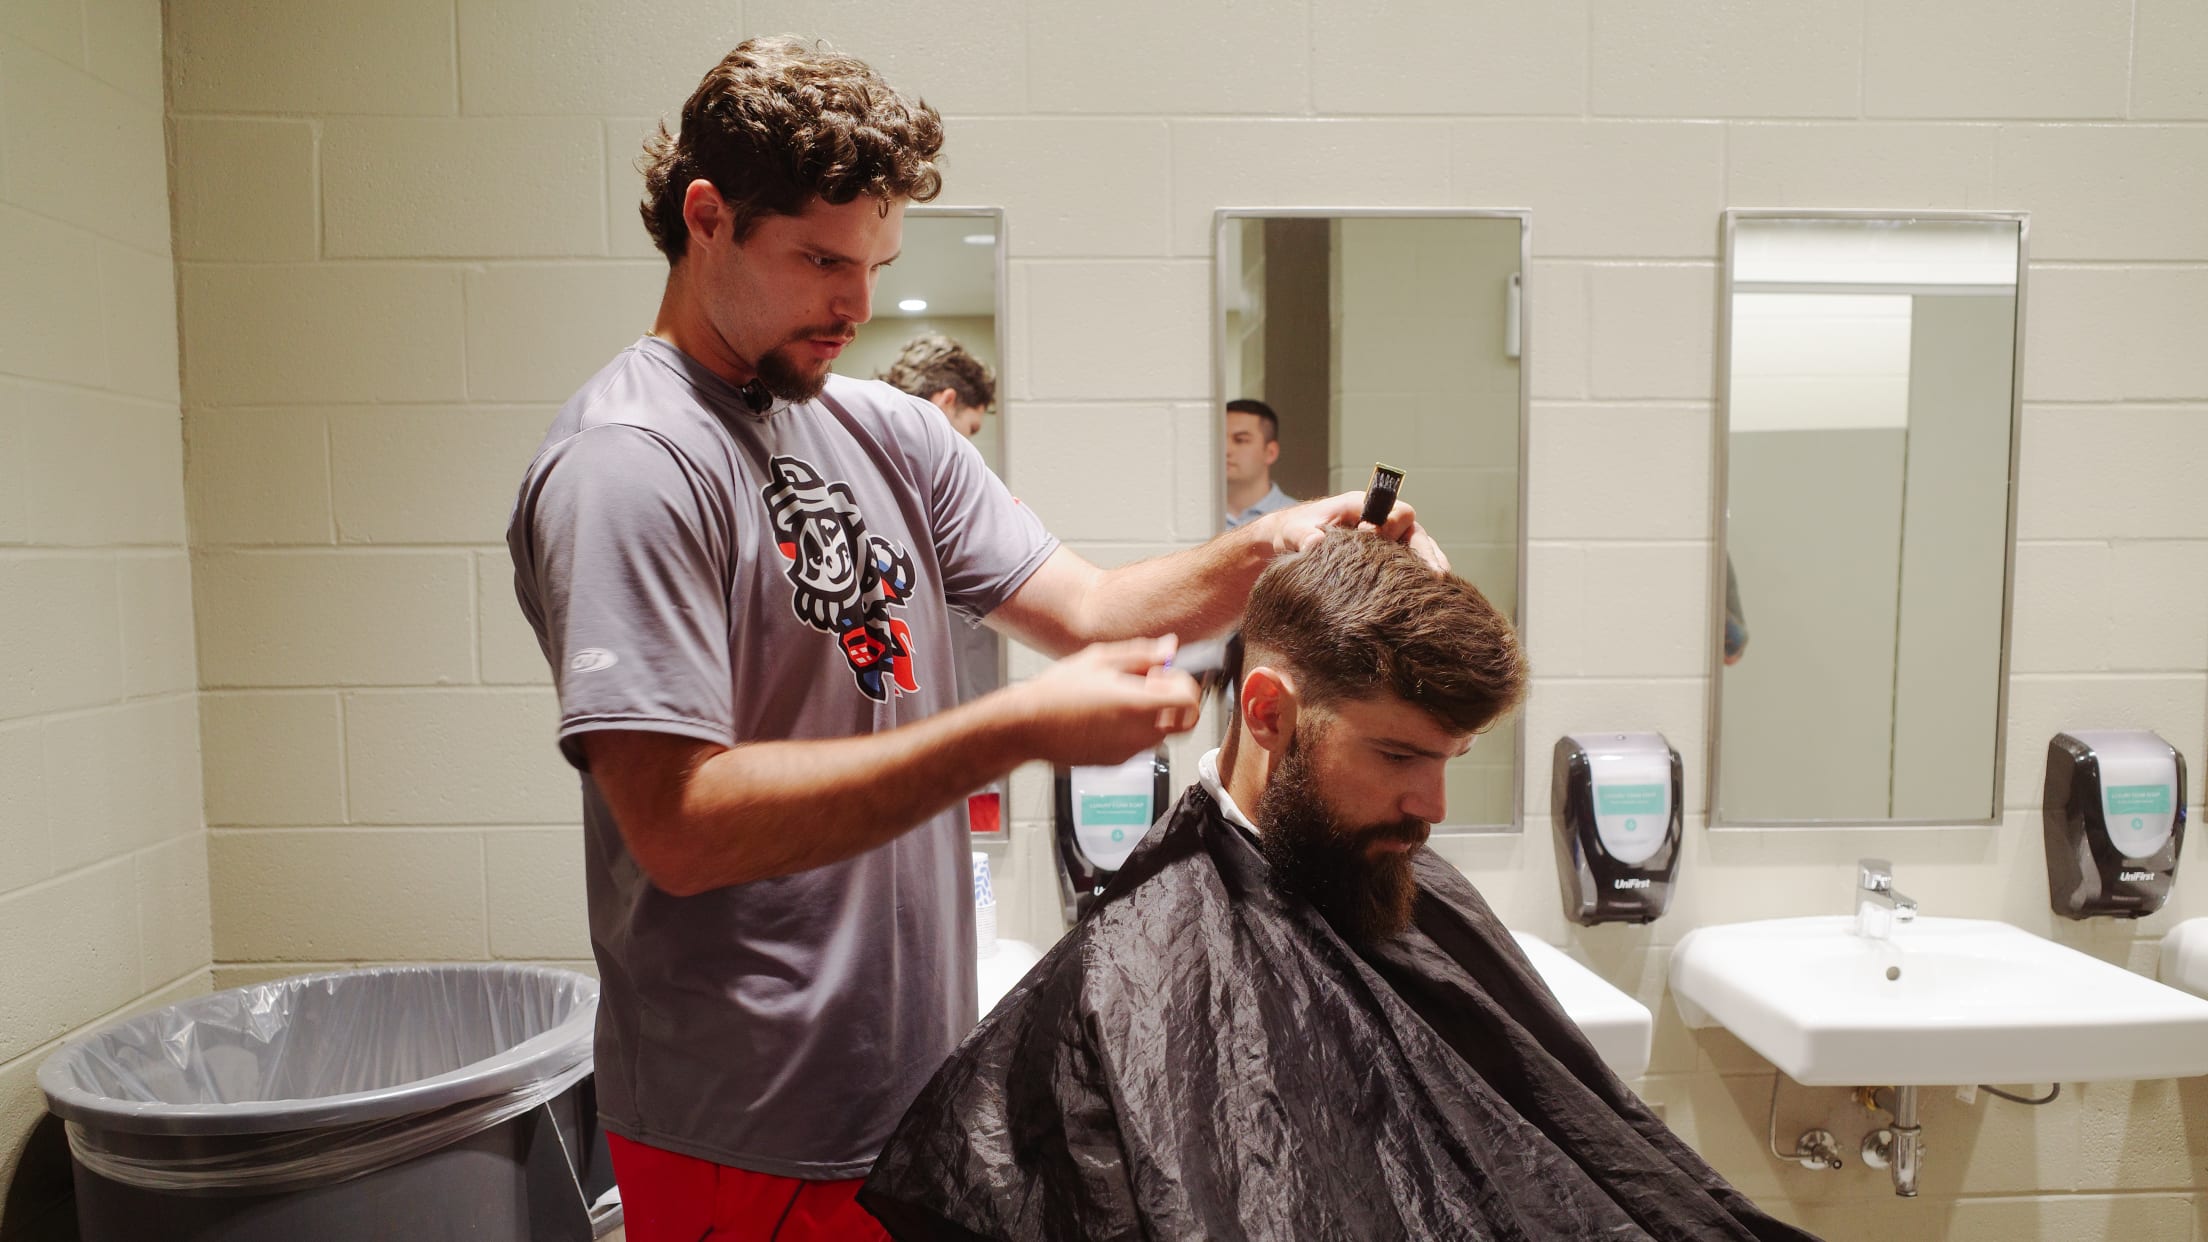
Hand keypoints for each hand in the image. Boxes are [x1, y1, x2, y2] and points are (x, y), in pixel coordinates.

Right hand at [1015, 635, 1202, 767]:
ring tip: (1120, 698)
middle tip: (1148, 685)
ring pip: (1161, 733)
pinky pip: (1139, 745)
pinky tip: (1107, 715)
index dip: (1185, 685)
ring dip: (1153, 715)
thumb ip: (1142, 654)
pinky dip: (1134, 730)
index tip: (1168, 676)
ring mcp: (1128, 752)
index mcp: (1138, 704)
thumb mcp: (1099, 659)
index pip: (1189, 701)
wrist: (1027, 726)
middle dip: (1171, 701)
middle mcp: (1138, 733)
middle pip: (1181, 720)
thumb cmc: (1056, 692)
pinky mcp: (1116, 762)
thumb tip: (1169, 648)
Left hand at [1251, 491, 1449, 572]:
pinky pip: (1411, 563)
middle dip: (1423, 550)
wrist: (1289, 542)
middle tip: (1433, 574)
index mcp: (1362, 506)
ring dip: (1429, 564)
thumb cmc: (1292, 532)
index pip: (1392, 510)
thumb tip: (1315, 543)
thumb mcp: (1292, 533)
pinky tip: (1430, 595)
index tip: (1373, 541)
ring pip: (1418, 547)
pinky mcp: (1385, 558)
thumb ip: (1302, 536)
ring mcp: (1386, 539)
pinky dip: (1421, 575)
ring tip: (1441, 584)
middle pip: (1413, 530)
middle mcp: (1380, 519)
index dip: (1390, 525)